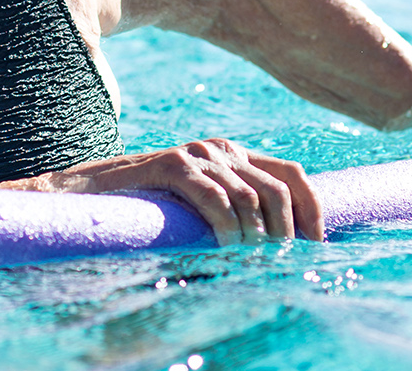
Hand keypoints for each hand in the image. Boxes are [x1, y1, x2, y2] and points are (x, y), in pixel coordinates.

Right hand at [0, 138, 323, 243]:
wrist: (94, 195)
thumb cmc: (153, 208)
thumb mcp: (204, 206)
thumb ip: (237, 211)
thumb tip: (281, 247)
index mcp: (235, 154)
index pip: (292, 175)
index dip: (313, 211)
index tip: (317, 246)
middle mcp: (222, 148)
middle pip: (279, 189)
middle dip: (287, 232)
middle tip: (278, 263)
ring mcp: (197, 153)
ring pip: (252, 198)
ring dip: (257, 237)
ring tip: (250, 262)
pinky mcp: (173, 164)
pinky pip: (216, 199)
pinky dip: (229, 229)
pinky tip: (226, 249)